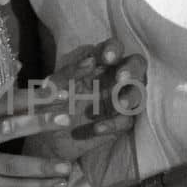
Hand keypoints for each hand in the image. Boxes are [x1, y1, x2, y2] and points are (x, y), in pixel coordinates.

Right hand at [0, 90, 79, 186]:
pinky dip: (36, 186)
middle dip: (40, 122)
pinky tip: (57, 184)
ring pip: (14, 164)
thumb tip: (36, 97)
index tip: (58, 91)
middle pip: (11, 127)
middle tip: (66, 119)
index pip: (6, 101)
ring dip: (42, 166)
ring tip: (67, 166)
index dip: (33, 96)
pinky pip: (12, 186)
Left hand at [27, 39, 147, 160]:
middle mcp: (113, 77)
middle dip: (131, 70)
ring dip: (131, 96)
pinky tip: (97, 128)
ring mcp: (120, 99)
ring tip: (120, 105)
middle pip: (136, 65)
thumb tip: (90, 62)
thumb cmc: (50, 106)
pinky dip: (113, 124)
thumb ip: (67, 74)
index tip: (107, 58)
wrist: (48, 138)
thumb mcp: (51, 89)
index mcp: (97, 62)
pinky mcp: (121, 121)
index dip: (113, 50)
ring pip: (138, 92)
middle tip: (121, 78)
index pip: (112, 48)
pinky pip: (127, 121)